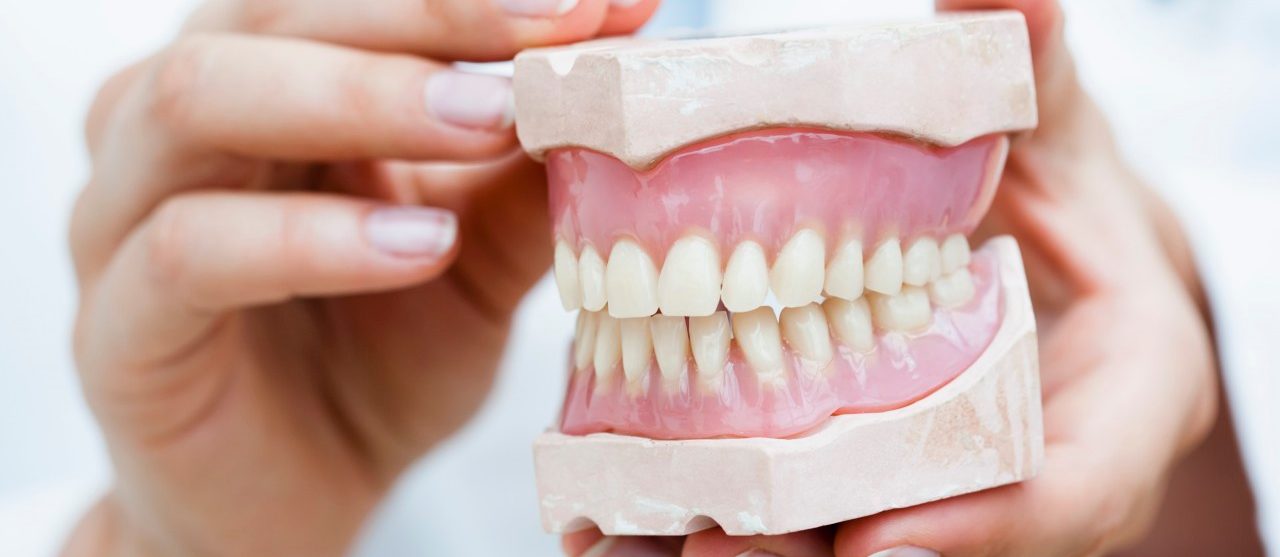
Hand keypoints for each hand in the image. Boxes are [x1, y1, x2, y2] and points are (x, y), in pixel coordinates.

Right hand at [64, 1, 658, 555]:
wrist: (302, 496)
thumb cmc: (381, 356)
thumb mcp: (477, 258)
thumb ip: (525, 178)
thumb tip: (619, 84)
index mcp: (272, 84)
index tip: (606, 5)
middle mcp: (183, 123)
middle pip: (273, 13)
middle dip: (427, 15)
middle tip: (553, 33)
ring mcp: (128, 215)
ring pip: (202, 96)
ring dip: (360, 95)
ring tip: (491, 120)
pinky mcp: (117, 328)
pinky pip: (189, 248)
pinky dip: (308, 236)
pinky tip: (417, 247)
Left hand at [565, 1, 1220, 554]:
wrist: (1044, 241)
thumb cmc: (1059, 187)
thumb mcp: (1058, 133)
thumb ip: (1037, 79)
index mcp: (1123, 390)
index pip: (1078, 485)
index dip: (986, 523)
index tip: (877, 537)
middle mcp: (1038, 459)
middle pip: (942, 535)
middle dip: (830, 550)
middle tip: (714, 548)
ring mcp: (953, 476)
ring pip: (862, 536)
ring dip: (763, 550)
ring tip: (647, 544)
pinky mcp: (881, 470)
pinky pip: (813, 511)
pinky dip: (731, 514)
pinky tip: (628, 523)